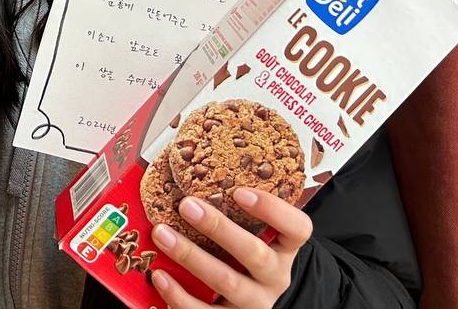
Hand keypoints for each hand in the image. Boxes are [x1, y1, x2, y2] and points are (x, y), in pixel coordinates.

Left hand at [148, 188, 312, 307]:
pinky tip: (160, 277)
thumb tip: (196, 163)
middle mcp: (275, 277)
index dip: (272, 209)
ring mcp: (256, 303)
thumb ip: (241, 211)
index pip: (297, 228)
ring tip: (162, 234)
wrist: (265, 301)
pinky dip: (180, 297)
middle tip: (187, 205)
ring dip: (191, 257)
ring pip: (227, 283)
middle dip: (219, 229)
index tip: (241, 191)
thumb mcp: (259, 235)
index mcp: (286, 249)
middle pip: (254, 254)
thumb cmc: (252, 255)